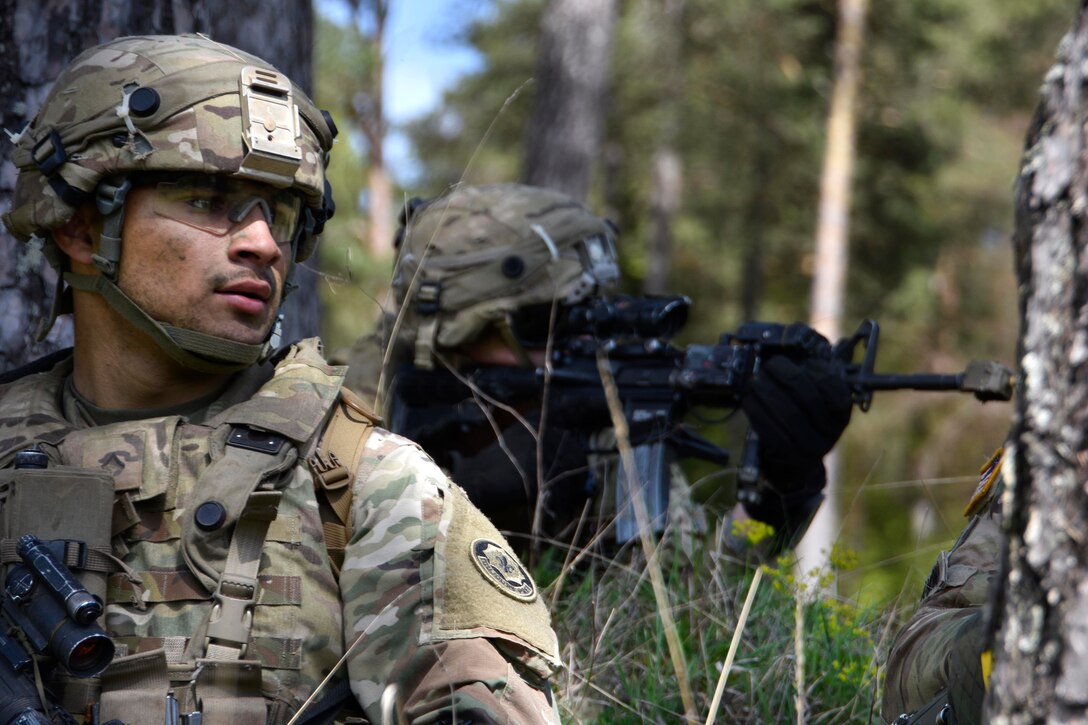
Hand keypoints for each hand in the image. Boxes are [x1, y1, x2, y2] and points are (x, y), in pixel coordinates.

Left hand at [741, 338, 852, 464]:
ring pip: (787, 412)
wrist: (799, 462)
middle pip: (807, 396)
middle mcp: (830, 431)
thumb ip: (812, 378)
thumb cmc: (804, 420)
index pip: (833, 386)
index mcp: (841, 412)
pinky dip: (756, 410)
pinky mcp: (788, 457)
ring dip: (765, 391)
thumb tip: (795, 348)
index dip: (816, 370)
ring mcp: (810, 446)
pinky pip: (769, 429)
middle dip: (784, 375)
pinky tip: (748, 399)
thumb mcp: (817, 401)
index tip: (801, 361)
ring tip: (754, 380)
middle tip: (769, 365)